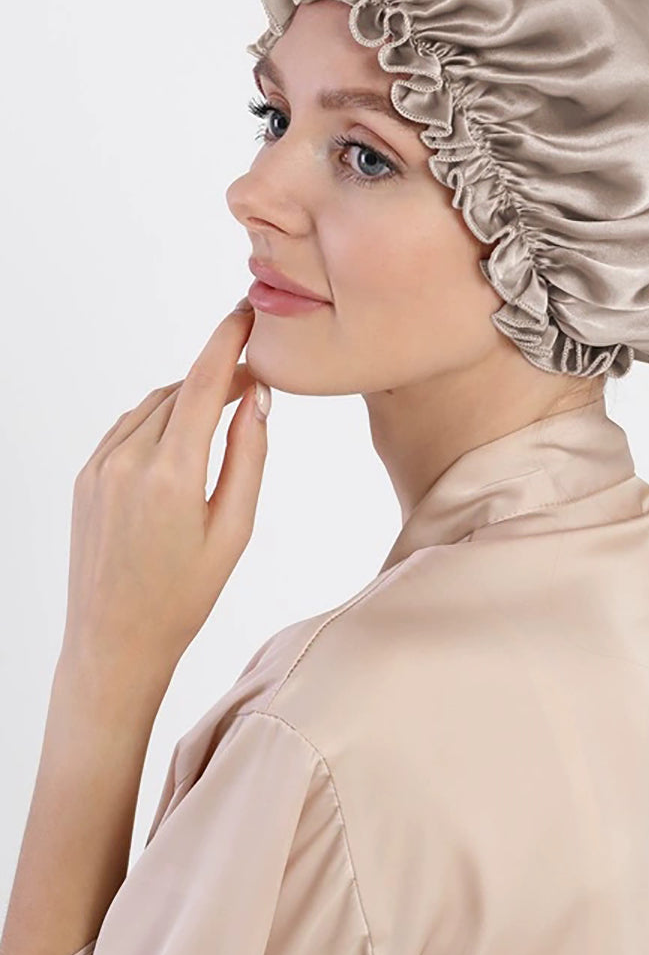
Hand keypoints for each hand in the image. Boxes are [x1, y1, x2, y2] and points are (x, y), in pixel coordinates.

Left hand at [61, 299, 269, 682]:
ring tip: (222, 414)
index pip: (204, 383)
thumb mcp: (234, 529)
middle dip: (218, 375)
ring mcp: (99, 466)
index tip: (247, 314)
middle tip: (255, 382)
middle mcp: (128, 460)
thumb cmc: (184, 595)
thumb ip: (248, 456)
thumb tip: (257, 396)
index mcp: (172, 474)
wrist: (113, 640)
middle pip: (181, 390)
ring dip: (189, 397)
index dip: (228, 341)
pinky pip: (128, 426)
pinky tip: (181, 440)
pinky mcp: (85, 476)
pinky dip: (159, 418)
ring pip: (154, 405)